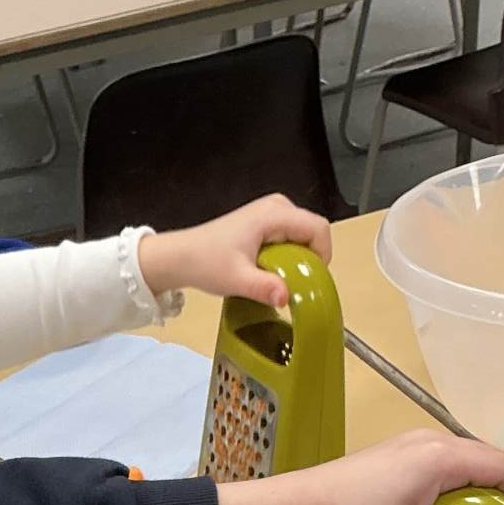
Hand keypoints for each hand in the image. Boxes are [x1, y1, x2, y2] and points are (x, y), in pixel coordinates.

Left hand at [139, 195, 331, 308]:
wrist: (181, 256)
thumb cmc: (205, 263)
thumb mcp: (237, 280)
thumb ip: (263, 288)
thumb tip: (285, 298)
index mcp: (274, 213)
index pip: (319, 228)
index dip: (322, 255)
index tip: (309, 280)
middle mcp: (277, 206)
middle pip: (313, 231)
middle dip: (309, 259)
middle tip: (292, 282)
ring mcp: (271, 211)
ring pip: (303, 235)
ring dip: (298, 258)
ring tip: (277, 277)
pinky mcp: (265, 220)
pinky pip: (291, 236)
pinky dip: (287, 255)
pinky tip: (270, 270)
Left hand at [217, 430, 503, 504]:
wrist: (306, 503)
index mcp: (441, 457)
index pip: (499, 466)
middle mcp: (432, 440)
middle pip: (484, 457)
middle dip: (499, 486)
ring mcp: (414, 441)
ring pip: (463, 458)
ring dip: (474, 483)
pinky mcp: (399, 449)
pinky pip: (441, 460)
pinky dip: (452, 479)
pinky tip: (443, 504)